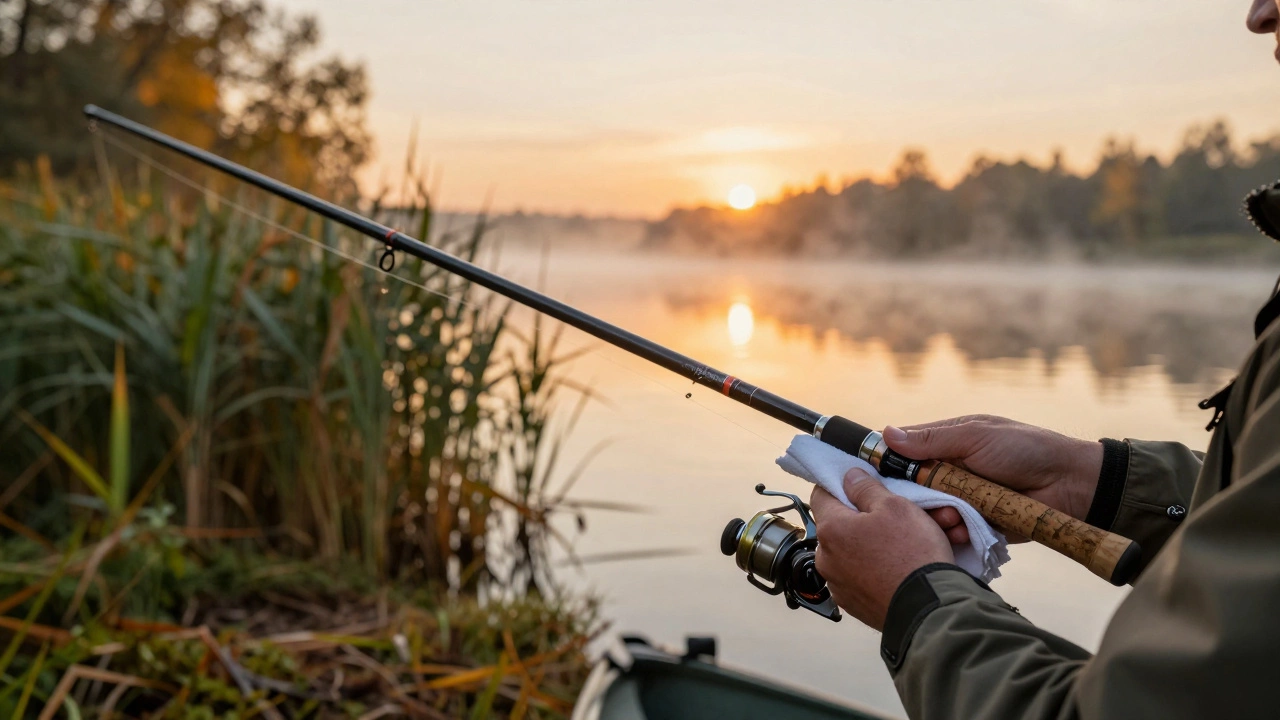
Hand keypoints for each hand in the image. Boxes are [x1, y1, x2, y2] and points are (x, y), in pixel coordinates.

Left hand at [810, 469, 953, 629]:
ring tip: (909, 543)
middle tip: (897, 516)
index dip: (841, 486)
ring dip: (875, 544)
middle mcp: (826, 559)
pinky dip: (879, 568)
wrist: (929, 610)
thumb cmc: (912, 555)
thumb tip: (849, 477)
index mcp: (831, 529)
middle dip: (866, 518)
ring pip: (855, 552)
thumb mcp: (895, 506)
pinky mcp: (855, 604)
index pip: (822, 494)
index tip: (859, 486)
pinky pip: (863, 576)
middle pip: (841, 525)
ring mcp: (839, 585)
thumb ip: (866, 488)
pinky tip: (903, 566)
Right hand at [885, 415, 1102, 544]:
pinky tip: (961, 530)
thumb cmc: (1024, 449)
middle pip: (911, 488)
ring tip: (950, 517)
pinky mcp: (975, 525)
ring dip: (935, 516)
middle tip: (923, 501)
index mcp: (946, 444)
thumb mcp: (976, 436)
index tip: (871, 474)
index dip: (886, 462)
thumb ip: (932, 440)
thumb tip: (886, 433)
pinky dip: (953, 533)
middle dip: (913, 497)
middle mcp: (949, 473)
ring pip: (929, 513)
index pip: (904, 452)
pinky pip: (951, 532)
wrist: (1070, 484)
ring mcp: (961, 500)